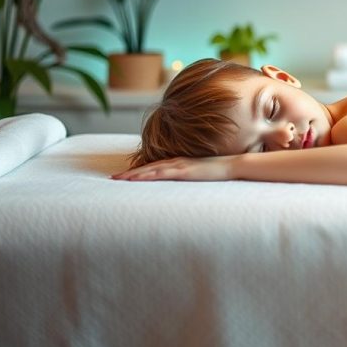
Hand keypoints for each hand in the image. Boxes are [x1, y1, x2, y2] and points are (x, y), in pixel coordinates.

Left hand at [111, 155, 236, 181]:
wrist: (233, 165)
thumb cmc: (220, 171)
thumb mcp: (202, 174)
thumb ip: (192, 176)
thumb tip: (187, 183)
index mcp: (180, 163)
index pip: (155, 166)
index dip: (139, 171)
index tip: (126, 176)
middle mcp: (176, 162)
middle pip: (148, 167)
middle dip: (130, 173)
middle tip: (113, 178)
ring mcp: (179, 165)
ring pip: (151, 169)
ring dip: (134, 174)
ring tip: (118, 179)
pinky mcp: (184, 171)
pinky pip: (161, 173)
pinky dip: (147, 175)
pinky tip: (137, 179)